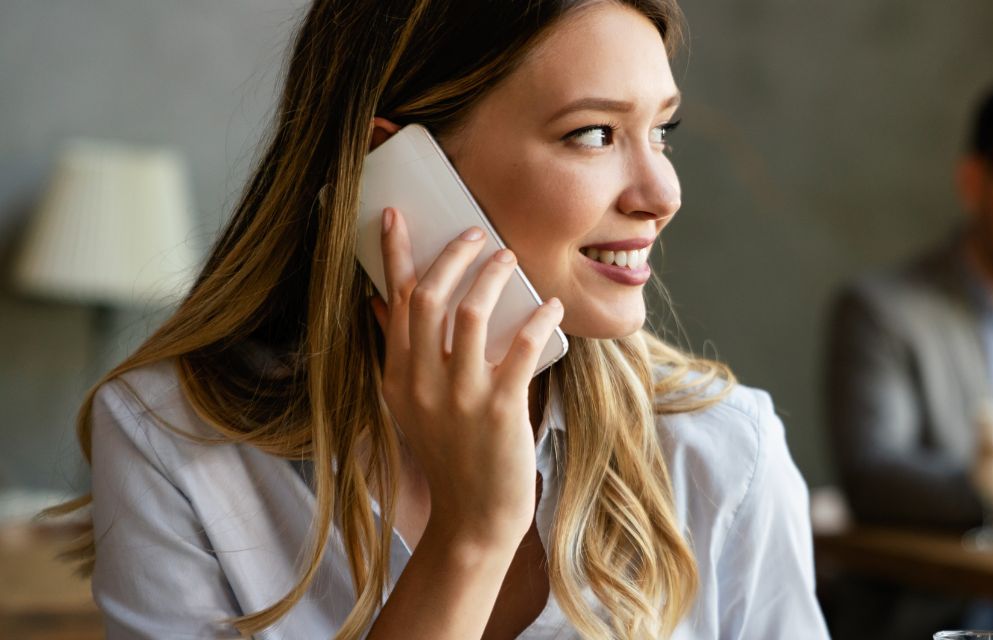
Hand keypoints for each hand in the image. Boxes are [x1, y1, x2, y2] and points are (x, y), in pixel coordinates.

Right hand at [370, 206, 563, 548]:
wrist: (473, 520)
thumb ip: (401, 358)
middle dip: (451, 255)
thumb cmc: (451, 459)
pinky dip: (537, 318)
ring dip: (492, 276)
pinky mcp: (501, 408)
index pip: (393, 303)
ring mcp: (460, 396)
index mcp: (398, 379)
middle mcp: (422, 383)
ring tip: (509, 259)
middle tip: (475, 234)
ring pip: (470, 313)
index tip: (397, 217)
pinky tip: (550, 305)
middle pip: (427, 297)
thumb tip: (384, 305)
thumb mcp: (411, 408)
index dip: (395, 255)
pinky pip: (520, 346)